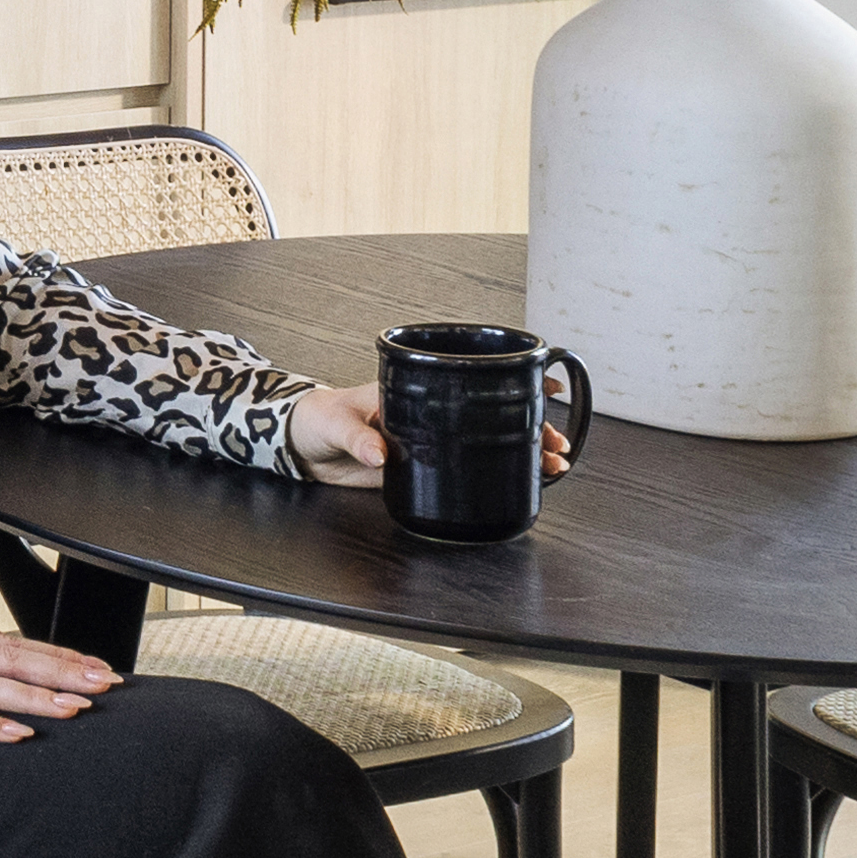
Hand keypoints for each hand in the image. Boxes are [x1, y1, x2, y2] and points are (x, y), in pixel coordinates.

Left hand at [289, 384, 557, 488]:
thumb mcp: (334, 422)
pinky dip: (492, 474)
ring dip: (522, 453)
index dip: (511, 378)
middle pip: (491, 415)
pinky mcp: (419, 467)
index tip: (545, 383)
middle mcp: (429, 412)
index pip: (470, 376)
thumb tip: (379, 453)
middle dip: (531, 427)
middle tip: (556, 443)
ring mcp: (428, 440)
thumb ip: (357, 436)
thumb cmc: (316, 419)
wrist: (300, 446)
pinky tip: (518, 480)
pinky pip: (462, 469)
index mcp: (413, 388)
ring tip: (552, 465)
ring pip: (485, 443)